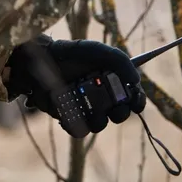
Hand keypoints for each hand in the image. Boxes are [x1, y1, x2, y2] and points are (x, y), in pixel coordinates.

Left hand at [5, 35, 145, 135]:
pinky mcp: (69, 116)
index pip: (132, 96)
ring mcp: (86, 108)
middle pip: (120, 114)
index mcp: (112, 81)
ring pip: (100, 124)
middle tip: (115, 107)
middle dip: (121, 113)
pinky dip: (77, 126)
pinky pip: (79, 131)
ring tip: (91, 109)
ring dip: (99, 119)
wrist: (43, 58)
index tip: (136, 102)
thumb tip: (136, 80)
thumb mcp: (98, 50)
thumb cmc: (71, 52)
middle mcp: (101, 96)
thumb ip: (120, 61)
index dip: (138, 101)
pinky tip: (72, 114)